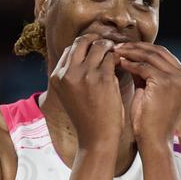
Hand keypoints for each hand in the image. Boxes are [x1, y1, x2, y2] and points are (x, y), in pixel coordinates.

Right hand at [48, 33, 124, 150]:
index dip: (85, 46)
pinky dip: (119, 59)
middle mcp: (68, 73)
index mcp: (57, 77)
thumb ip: (73, 75)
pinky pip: (113, 58)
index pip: (71, 49)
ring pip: (99, 46)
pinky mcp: (103, 79)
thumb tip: (86, 53)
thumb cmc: (87, 118)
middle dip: (96, 41)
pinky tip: (123, 64)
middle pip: (82, 41)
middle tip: (108, 47)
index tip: (96, 50)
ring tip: (117, 55)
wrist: (96, 138)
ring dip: (110, 48)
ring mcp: (85, 74)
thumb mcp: (71, 94)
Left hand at [114, 42, 180, 143]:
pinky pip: (144, 66)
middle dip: (136, 47)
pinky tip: (119, 63)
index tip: (126, 48)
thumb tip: (131, 53)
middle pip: (159, 52)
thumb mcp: (152, 91)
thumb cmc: (150, 121)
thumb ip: (147, 73)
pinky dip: (130, 63)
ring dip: (131, 52)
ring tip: (116, 52)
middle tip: (118, 46)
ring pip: (151, 56)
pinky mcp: (166, 82)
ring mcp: (179, 79)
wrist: (154, 141)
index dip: (144, 49)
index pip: (164, 55)